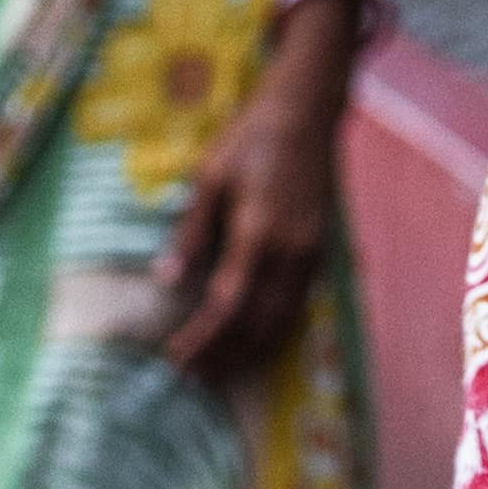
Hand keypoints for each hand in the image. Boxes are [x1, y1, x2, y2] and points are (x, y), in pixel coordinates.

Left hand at [155, 5, 354, 381]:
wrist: (307, 110)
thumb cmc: (252, 137)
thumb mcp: (211, 177)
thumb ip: (192, 231)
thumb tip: (167, 279)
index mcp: (258, 232)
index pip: (227, 304)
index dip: (202, 338)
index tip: (175, 358)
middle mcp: (290, 250)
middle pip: (258, 323)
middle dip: (225, 355)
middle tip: (193, 378)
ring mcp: (311, 251)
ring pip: (284, 319)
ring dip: (251, 349)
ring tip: (220, 370)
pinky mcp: (321, 248)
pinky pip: (299, 303)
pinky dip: (275, 329)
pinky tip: (255, 339)